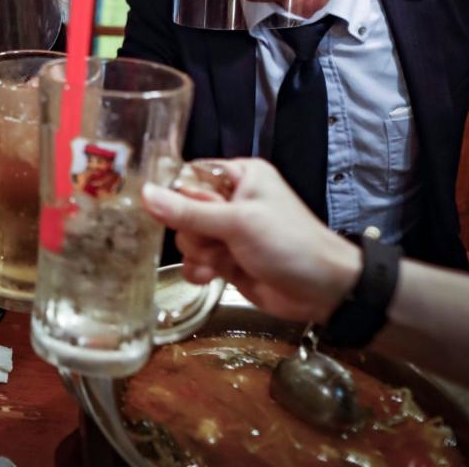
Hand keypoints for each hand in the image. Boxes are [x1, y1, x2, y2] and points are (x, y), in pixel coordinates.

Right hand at [141, 158, 360, 322]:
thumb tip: (144, 194)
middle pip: (182, 210)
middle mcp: (231, 199)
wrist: (323, 291)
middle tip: (217, 241)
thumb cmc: (289, 244)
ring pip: (186, 237)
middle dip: (194, 232)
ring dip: (199, 253)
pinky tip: (212, 276)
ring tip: (222, 261)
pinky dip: (200, 269)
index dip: (177, 196)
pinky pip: (194, 259)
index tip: (179, 214)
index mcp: (239, 175)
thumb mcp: (238, 223)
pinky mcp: (226, 258)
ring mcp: (228, 231)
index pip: (188, 176)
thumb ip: (189, 211)